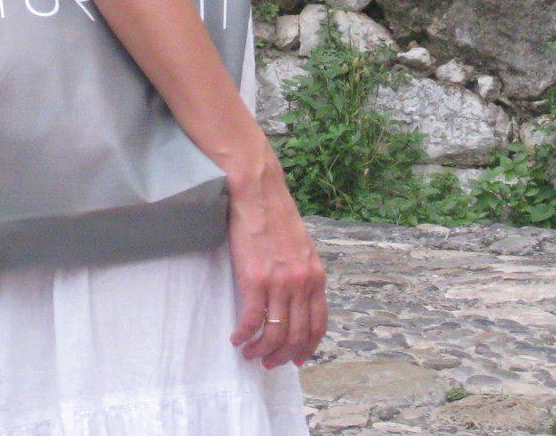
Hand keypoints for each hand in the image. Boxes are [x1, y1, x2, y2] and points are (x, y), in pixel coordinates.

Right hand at [226, 167, 326, 369]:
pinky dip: (244, 335)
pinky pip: (252, 319)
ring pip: (275, 333)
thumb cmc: (277, 217)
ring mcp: (280, 282)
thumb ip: (304, 275)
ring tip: (250, 353)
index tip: (296, 359)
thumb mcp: (303, 249)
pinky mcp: (255, 278)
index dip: (307, 348)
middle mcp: (302, 283)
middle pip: (297, 335)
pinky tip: (236, 338)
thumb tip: (296, 303)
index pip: (318, 325)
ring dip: (261, 351)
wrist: (259, 193)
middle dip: (282, 356)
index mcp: (316, 276)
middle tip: (268, 362)